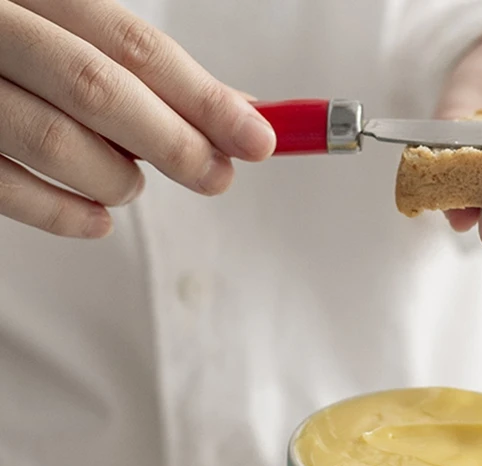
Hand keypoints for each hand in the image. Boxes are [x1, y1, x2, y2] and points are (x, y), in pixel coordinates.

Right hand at [0, 0, 275, 237]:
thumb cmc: (17, 46)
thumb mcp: (74, 31)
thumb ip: (148, 71)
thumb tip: (241, 111)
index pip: (131, 43)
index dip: (203, 97)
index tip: (259, 138)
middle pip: (95, 88)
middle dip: (172, 143)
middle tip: (216, 176)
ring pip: (52, 140)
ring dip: (115, 179)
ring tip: (130, 186)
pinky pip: (5, 187)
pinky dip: (64, 215)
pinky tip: (98, 220)